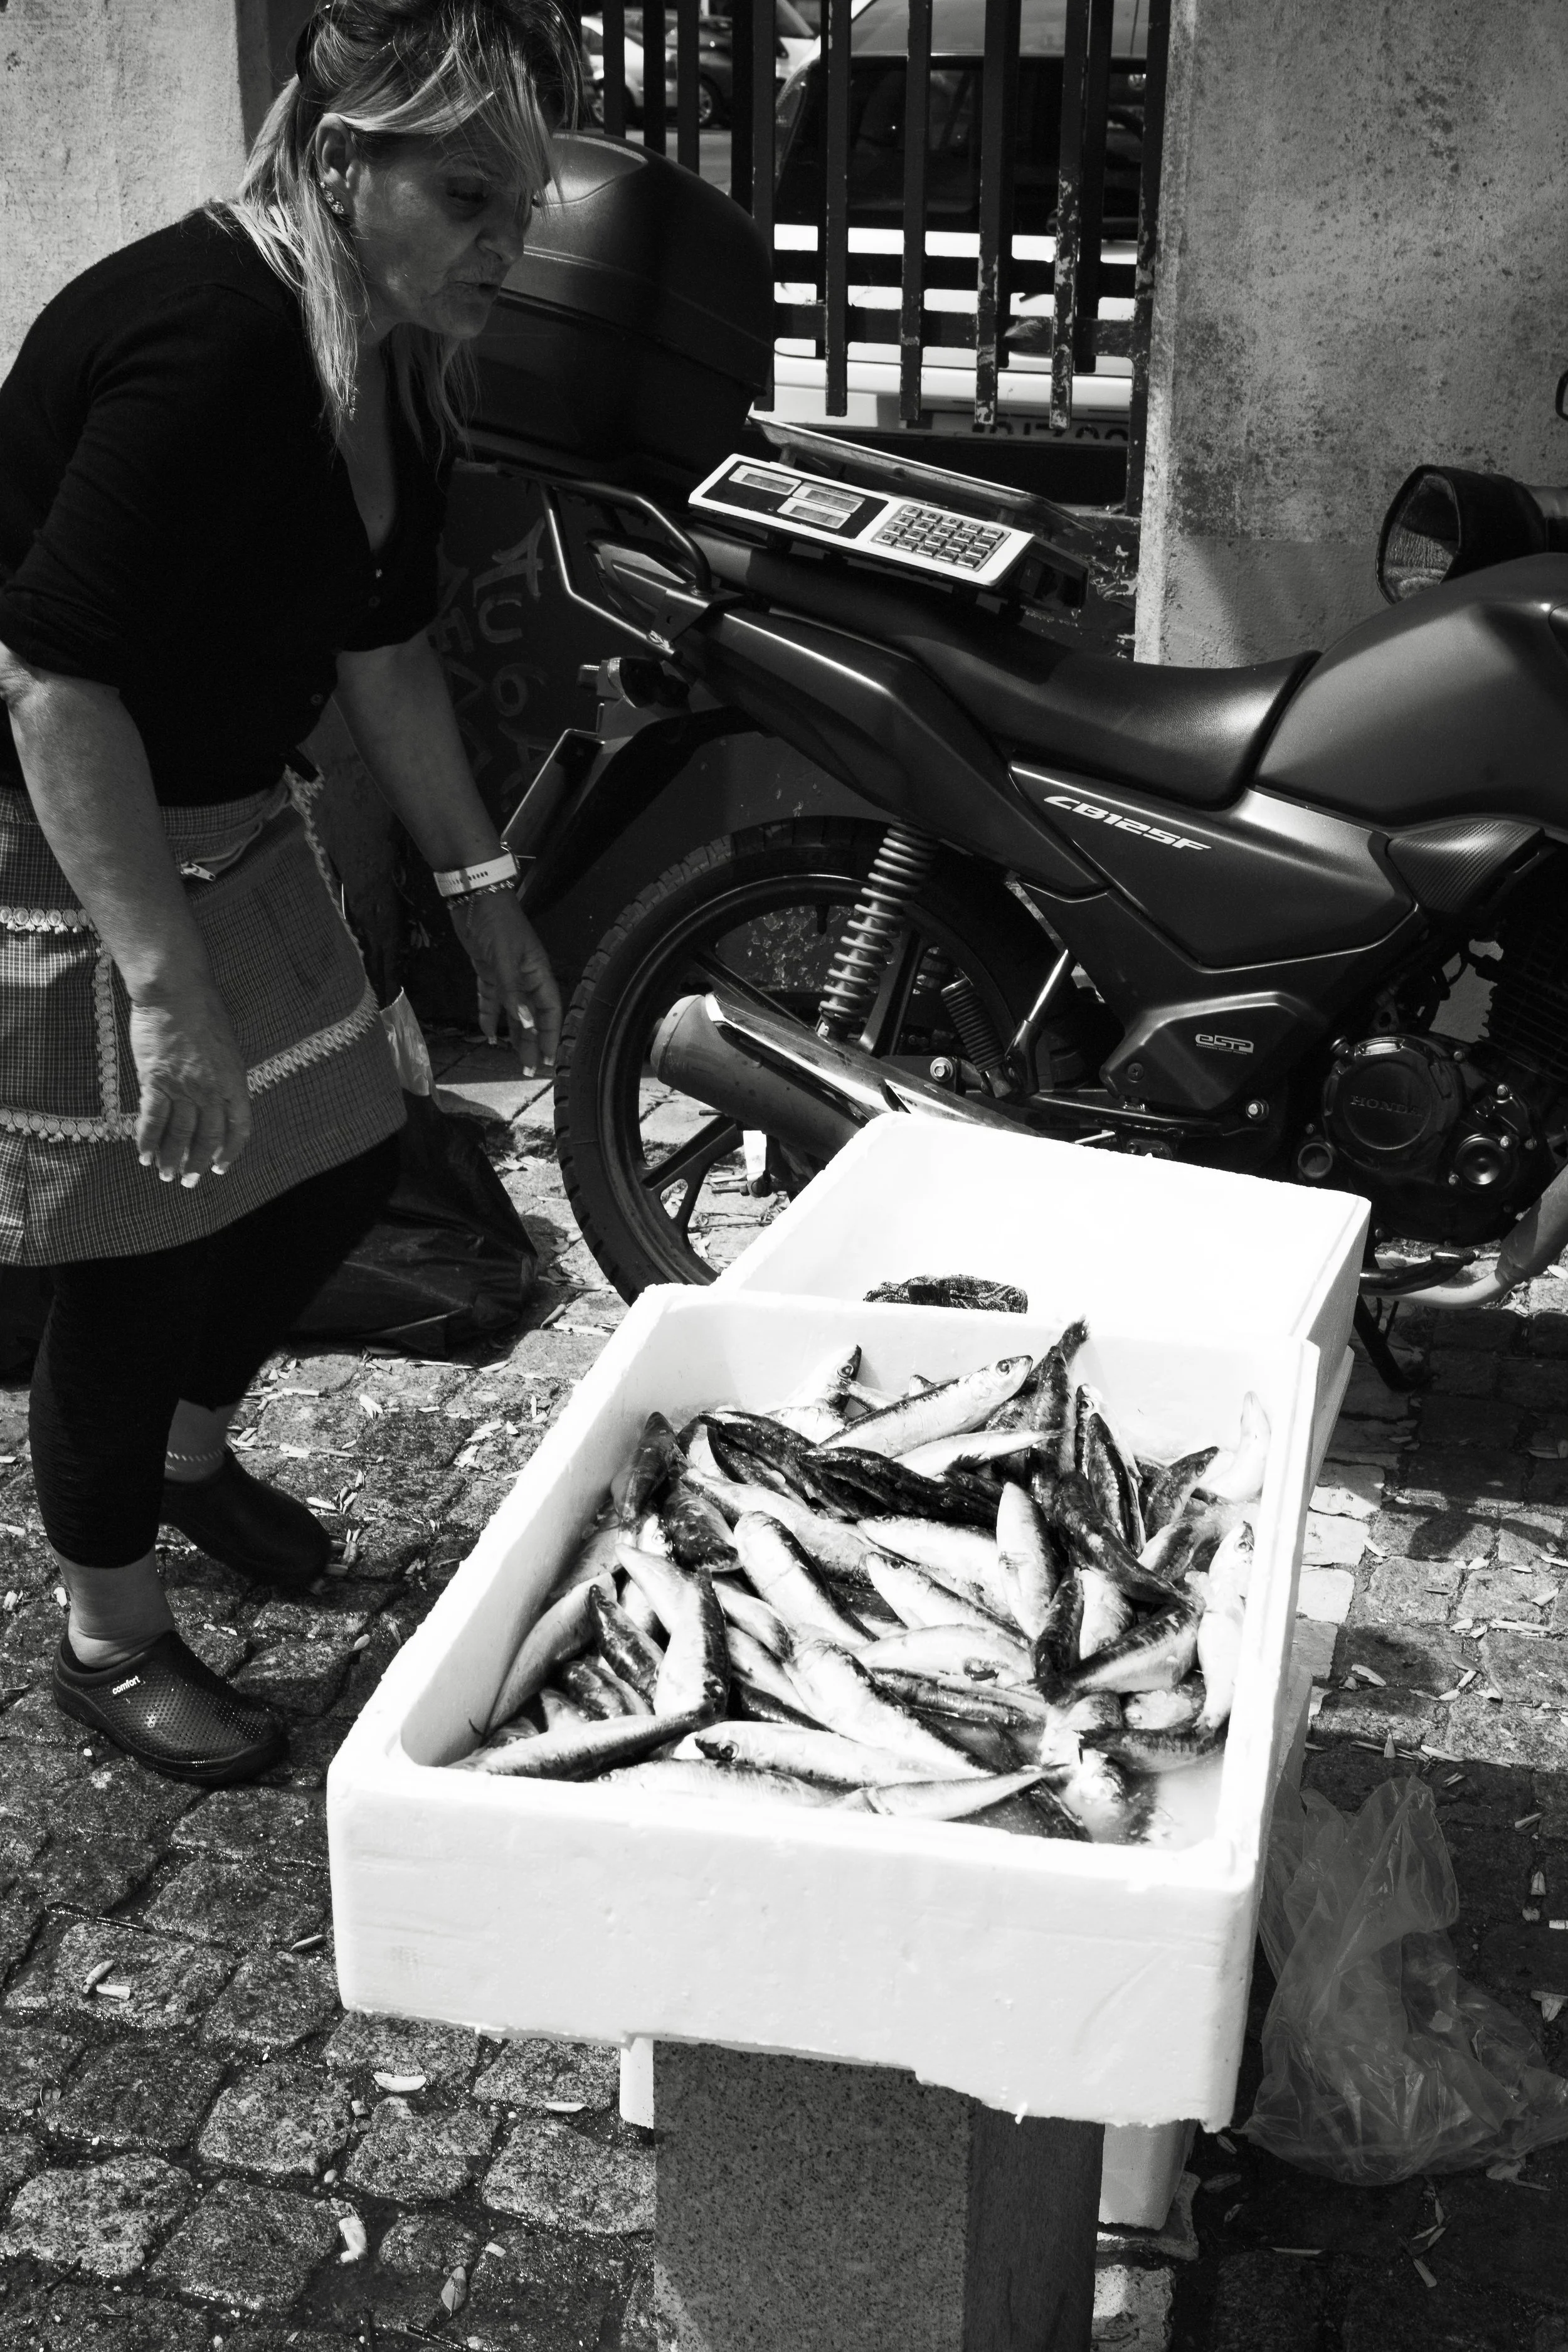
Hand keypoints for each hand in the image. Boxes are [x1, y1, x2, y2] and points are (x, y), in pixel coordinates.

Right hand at [128, 987, 252, 1183]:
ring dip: (172, 1158)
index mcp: (235, 1081)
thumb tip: (218, 1099)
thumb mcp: (226, 1047)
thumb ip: (223, 1076)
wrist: (175, 991)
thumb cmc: (202, 1011)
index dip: (230, 1151)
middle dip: (198, 1163)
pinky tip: (144, 1156)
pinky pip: (152, 1120)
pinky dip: (147, 1141)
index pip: (238, 1127)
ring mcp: (184, 1087)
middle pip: (207, 1136)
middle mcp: (212, 1089)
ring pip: (179, 1134)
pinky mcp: (155, 1082)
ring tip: (165, 1175)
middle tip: (189, 1181)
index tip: (220, 1166)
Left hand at [447, 891, 561, 1074]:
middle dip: (531, 1041)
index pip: (549, 1010)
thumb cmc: (496, 923)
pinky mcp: (488, 970)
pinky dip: (489, 1014)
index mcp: (538, 972)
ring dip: (512, 1033)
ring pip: (513, 1010)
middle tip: (527, 1068)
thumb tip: (525, 1023)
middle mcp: (525, 976)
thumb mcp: (505, 959)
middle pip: (531, 1015)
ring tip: (512, 1058)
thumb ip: (513, 992)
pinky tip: (487, 1033)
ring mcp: (507, 974)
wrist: (474, 897)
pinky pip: (492, 998)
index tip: (547, 1058)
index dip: (549, 1034)